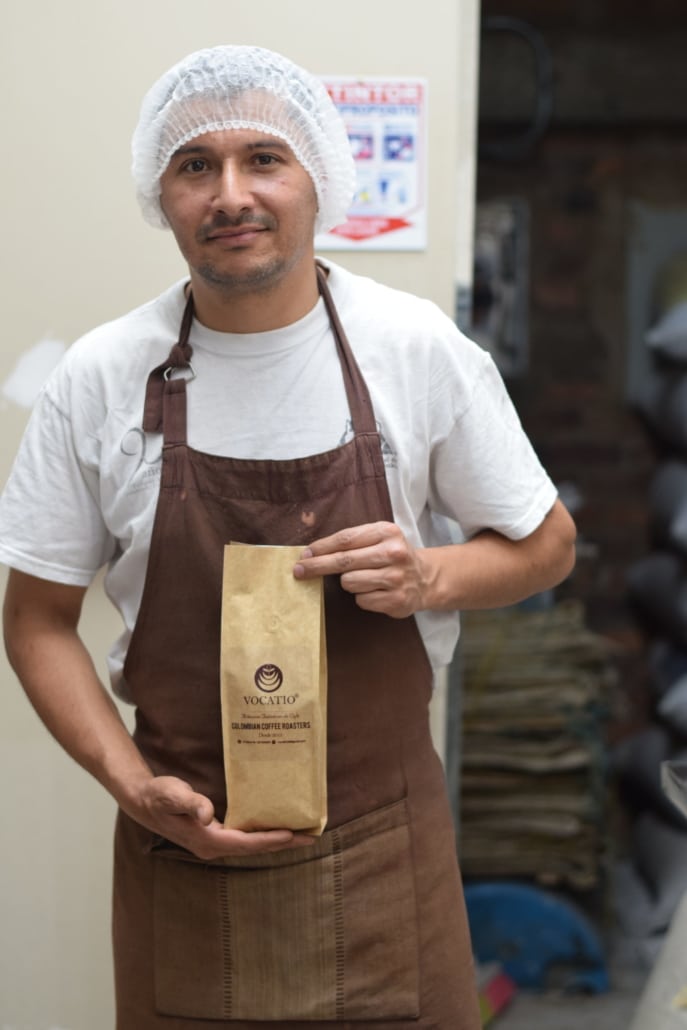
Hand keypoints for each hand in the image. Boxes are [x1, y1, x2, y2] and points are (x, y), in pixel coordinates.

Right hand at [129, 775, 314, 860]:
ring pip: (252, 845)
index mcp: (207, 840)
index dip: (270, 840)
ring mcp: (214, 843)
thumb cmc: (159, 796)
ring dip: (277, 840)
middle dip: (283, 843)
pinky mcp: (215, 836)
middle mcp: (213, 846)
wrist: (144, 802)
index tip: (293, 834)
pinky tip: (277, 826)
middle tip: (311, 836)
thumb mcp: (172, 794)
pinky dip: (264, 834)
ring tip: (303, 833)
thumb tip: (206, 814)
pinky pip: (246, 838)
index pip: (245, 844)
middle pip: (255, 848)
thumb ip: (190, 803)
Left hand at [293, 521, 428, 617]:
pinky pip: (361, 600)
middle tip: (299, 571)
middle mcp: (393, 553)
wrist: (426, 578)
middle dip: (317, 566)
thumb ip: (352, 541)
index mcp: (387, 532)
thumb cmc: (392, 556)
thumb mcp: (379, 538)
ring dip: (348, 583)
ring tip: (364, 579)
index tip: (304, 555)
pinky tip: (374, 592)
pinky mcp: (396, 600)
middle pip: (343, 561)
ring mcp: (396, 578)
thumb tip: (312, 553)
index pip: (345, 539)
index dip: (321, 548)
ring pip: (350, 582)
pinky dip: (362, 597)